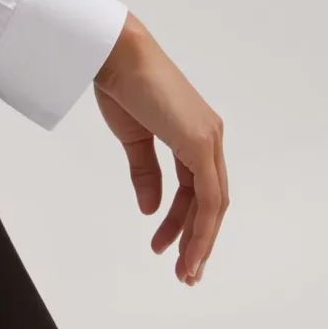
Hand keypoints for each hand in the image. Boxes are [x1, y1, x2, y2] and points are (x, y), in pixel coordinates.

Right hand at [93, 12, 228, 284]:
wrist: (114, 55)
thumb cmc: (121, 85)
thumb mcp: (133, 139)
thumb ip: (145, 172)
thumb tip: (149, 206)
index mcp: (194, 134)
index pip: (199, 191)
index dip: (188, 225)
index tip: (170, 251)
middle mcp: (208, 137)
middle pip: (212, 202)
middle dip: (198, 241)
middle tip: (184, 273)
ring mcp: (207, 138)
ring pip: (213, 203)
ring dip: (198, 240)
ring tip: (182, 269)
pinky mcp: (199, 141)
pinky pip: (207, 194)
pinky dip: (198, 224)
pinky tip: (178, 243)